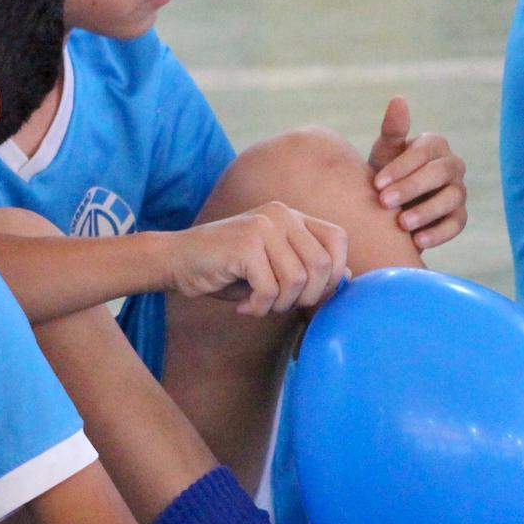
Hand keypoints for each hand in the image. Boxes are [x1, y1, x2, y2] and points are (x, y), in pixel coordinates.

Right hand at [168, 203, 348, 316]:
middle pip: (322, 265)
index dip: (334, 273)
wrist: (176, 260)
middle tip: (281, 306)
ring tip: (259, 306)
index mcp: (291, 216)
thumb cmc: (225, 269)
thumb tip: (347, 278)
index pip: (337, 240)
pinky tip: (244, 308)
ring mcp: (263, 227)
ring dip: (279, 305)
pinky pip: (270, 289)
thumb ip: (306, 267)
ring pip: (297, 280)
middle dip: (307, 297)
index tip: (311, 295)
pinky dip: (259, 307)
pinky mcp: (246, 245)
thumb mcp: (272, 267)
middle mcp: (281, 215)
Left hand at [368, 96, 467, 249]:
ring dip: (425, 211)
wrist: (385, 208)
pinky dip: (438, 233)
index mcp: (433, 146)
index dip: (401, 167)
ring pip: (450, 199)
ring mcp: (457, 191)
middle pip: (439, 174)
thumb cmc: (384, 174)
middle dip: (411, 188)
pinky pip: (455, 224)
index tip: (376, 183)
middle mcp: (451, 166)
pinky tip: (417, 242)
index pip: (424, 152)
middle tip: (383, 202)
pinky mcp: (458, 216)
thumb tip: (398, 99)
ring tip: (401, 224)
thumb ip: (392, 130)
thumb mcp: (383, 153)